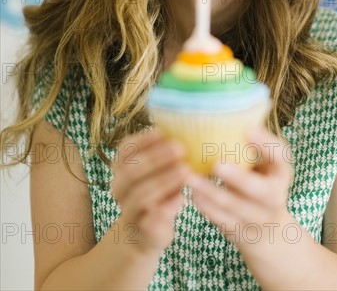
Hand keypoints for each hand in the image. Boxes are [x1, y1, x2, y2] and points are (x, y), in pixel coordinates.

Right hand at [110, 129, 191, 257]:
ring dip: (165, 181)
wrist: (143, 233)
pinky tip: (181, 198)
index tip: (164, 131)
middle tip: (181, 149)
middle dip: (157, 158)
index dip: (144, 139)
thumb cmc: (157, 190)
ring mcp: (128, 211)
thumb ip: (167, 152)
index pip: (126, 149)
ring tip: (186, 171)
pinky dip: (166, 208)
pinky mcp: (142, 232)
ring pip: (140, 195)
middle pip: (131, 170)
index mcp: (121, 167)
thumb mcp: (158, 169)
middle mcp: (119, 188)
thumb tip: (192, 126)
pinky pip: (150, 221)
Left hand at [187, 127, 293, 272]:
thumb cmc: (259, 180)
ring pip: (234, 207)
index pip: (281, 156)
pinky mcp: (239, 232)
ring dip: (210, 191)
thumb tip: (226, 107)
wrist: (267, 229)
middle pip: (261, 190)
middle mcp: (275, 196)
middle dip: (239, 178)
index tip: (248, 129)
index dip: (266, 144)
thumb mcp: (264, 162)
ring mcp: (258, 217)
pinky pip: (221, 221)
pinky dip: (205, 207)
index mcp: (281, 171)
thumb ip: (251, 143)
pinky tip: (191, 193)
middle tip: (217, 163)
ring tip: (189, 176)